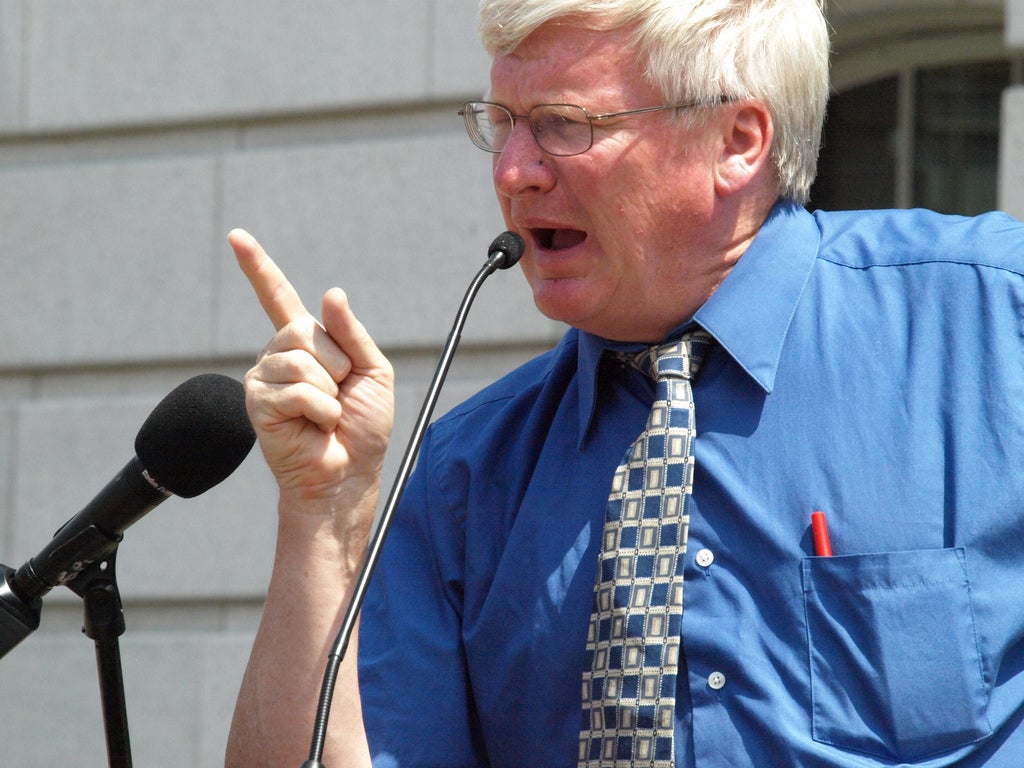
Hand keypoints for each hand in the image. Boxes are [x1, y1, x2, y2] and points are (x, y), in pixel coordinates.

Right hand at [229, 229, 393, 505]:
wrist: (350, 474)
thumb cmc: (363, 427)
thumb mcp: (373, 372)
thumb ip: (353, 333)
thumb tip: (331, 293)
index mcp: (305, 344)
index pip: (278, 297)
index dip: (258, 267)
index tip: (237, 237)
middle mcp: (278, 356)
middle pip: (305, 329)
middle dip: (337, 363)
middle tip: (339, 395)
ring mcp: (263, 379)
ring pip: (303, 359)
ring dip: (330, 390)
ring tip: (327, 414)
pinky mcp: (257, 404)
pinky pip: (299, 389)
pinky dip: (321, 410)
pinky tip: (317, 426)